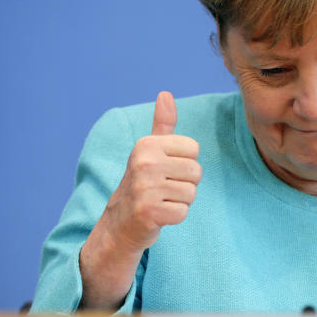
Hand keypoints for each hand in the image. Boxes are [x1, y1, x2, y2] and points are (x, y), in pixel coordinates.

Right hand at [107, 91, 201, 250]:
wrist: (121, 222)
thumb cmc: (143, 182)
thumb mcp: (150, 151)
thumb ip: (162, 124)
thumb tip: (165, 93)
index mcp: (147, 145)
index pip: (194, 149)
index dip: (185, 162)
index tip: (166, 170)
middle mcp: (144, 163)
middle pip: (196, 172)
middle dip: (185, 183)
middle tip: (164, 188)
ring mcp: (145, 188)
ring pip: (191, 193)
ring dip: (180, 201)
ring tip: (161, 200)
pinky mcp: (148, 212)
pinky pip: (182, 212)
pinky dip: (174, 216)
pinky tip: (159, 214)